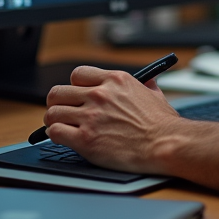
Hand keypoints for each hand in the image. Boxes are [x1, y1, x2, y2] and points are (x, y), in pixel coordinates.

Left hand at [43, 66, 178, 173]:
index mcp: (116, 80)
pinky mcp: (85, 139)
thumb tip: (147, 81)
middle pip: (58, 92)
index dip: (74, 86)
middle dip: (58, 103)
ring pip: (53, 112)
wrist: (165, 144)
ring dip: (54, 120)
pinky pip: (55, 132)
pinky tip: (64, 138)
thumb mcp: (155, 95)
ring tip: (60, 126)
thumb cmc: (163, 124)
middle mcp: (100, 95)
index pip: (78, 74)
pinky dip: (55, 135)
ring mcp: (91, 117)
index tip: (76, 95)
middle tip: (62, 112)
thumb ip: (145, 86)